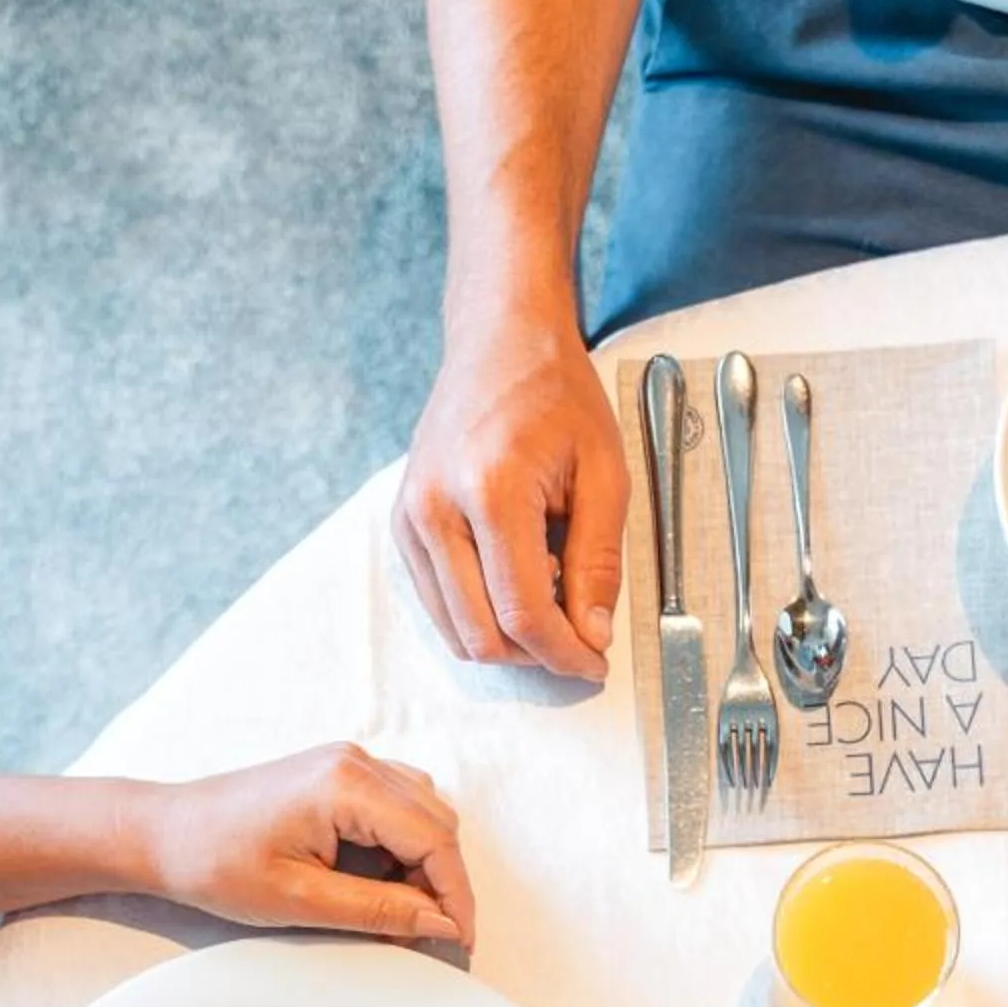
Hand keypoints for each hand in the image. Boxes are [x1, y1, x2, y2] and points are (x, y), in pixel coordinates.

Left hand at [141, 745, 477, 949]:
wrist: (163, 833)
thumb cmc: (217, 864)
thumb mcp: (301, 899)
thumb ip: (379, 909)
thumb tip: (441, 923)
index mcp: (347, 786)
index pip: (435, 840)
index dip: (456, 895)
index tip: (459, 941)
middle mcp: (356, 761)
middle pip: (438, 823)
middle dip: (442, 882)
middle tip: (423, 934)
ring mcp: (347, 762)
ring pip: (424, 813)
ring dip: (424, 864)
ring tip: (398, 912)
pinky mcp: (337, 773)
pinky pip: (397, 806)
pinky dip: (403, 847)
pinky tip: (380, 882)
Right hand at [394, 306, 626, 680]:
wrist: (499, 342)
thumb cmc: (557, 396)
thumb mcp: (604, 474)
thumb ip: (598, 563)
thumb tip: (591, 636)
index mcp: (491, 491)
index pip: (523, 613)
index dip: (564, 654)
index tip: (595, 664)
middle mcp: (437, 509)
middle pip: (482, 634)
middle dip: (538, 656)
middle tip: (581, 644)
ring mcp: (410, 518)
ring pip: (456, 629)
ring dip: (509, 641)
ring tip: (553, 605)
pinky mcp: (403, 524)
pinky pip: (439, 603)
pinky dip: (481, 615)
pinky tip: (519, 584)